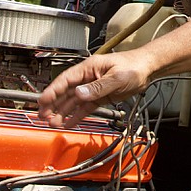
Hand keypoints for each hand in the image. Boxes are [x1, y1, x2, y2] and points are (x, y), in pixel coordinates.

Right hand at [37, 52, 151, 127]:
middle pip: (66, 92)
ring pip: (74, 101)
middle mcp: (88, 78)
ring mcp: (93, 87)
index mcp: (89, 68)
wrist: (148, 69)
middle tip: (42, 116)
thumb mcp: (116, 78)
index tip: (42, 101)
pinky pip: (85, 107)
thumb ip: (98, 87)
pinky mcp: (100, 96)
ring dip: (63, 112)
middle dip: (53, 104)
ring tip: (53, 123)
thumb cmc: (133, 66)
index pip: (65, 80)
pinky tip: (68, 123)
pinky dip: (76, 115)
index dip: (52, 91)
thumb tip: (79, 94)